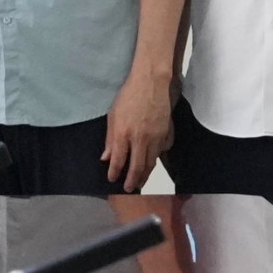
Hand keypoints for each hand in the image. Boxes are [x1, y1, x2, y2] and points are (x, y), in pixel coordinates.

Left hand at [104, 73, 174, 190]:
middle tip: (129, 189)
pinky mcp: (166, 134)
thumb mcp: (113, 115)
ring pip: (151, 163)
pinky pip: (162, 152)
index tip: (112, 180)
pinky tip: (152, 163)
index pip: (119, 160)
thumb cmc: (128, 96)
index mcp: (124, 134)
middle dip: (132, 180)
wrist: (151, 83)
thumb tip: (106, 157)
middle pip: (137, 167)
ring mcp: (156, 138)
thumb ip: (110, 138)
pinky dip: (156, 160)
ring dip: (145, 175)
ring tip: (140, 182)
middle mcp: (140, 139)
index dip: (115, 173)